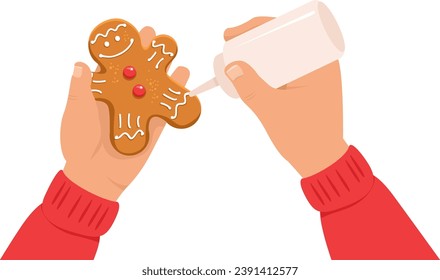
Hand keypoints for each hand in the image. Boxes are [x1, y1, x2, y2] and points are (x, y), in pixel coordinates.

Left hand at [61, 27, 189, 200]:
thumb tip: (79, 63)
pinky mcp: (151, 127)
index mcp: (102, 93)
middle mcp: (122, 99)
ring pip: (152, 88)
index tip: (131, 34)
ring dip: (163, 72)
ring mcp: (138, 112)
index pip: (114, 66)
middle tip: (155, 38)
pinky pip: (164, 110)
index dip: (123, 50)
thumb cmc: (79, 144)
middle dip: (146, 55)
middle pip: (137, 73)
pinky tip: (182, 82)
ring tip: (172, 55)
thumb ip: (80, 90)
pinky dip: (173, 96)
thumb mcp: (76, 114)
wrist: (95, 175)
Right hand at [224, 18, 347, 176]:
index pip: (289, 29)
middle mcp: (321, 63)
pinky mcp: (305, 85)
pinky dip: (265, 65)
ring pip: (282, 52)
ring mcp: (313, 74)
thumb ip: (251, 89)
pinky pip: (283, 67)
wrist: (320, 161)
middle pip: (284, 37)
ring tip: (235, 55)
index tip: (235, 34)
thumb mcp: (273, 111)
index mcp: (322, 62)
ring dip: (258, 51)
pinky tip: (249, 67)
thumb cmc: (306, 138)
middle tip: (230, 42)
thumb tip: (231, 67)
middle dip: (254, 37)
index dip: (259, 25)